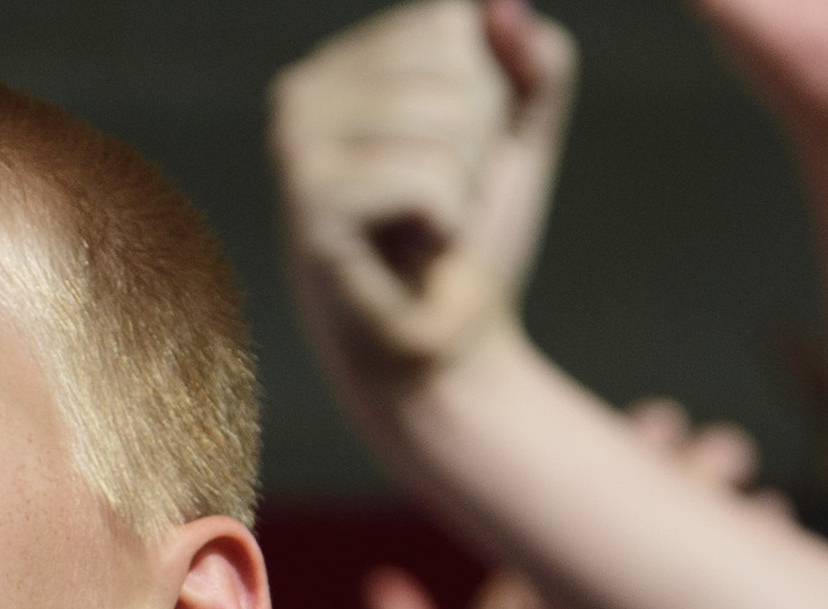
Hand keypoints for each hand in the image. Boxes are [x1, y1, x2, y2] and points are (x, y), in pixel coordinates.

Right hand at [275, 0, 578, 407]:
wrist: (444, 355)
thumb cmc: (471, 246)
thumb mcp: (516, 139)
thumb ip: (531, 63)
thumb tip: (502, 5)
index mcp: (345, 65)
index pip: (450, 18)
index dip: (487, 95)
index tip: (456, 160)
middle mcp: (304, 90)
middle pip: (451, 59)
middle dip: (477, 139)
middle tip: (441, 203)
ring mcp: (296, 144)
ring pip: (445, 116)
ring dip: (463, 187)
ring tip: (426, 229)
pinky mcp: (309, 202)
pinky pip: (428, 178)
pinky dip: (446, 224)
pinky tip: (410, 252)